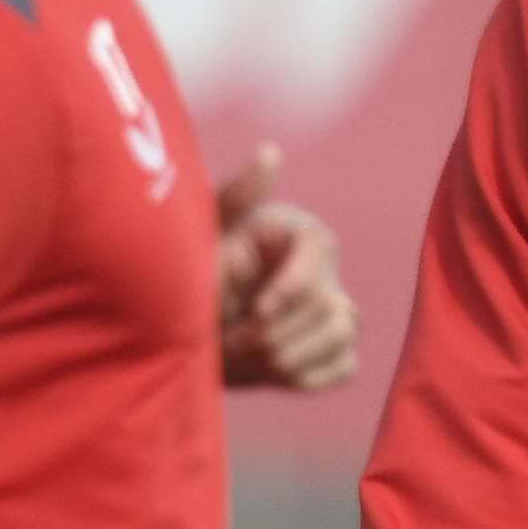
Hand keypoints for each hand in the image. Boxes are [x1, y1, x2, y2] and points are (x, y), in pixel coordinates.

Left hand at [215, 147, 359, 391]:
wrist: (184, 326)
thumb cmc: (193, 269)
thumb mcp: (204, 231)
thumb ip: (236, 195)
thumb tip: (271, 153)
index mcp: (300, 234)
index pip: (321, 252)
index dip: (293, 287)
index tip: (256, 310)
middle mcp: (327, 270)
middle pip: (333, 303)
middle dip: (279, 332)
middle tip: (231, 340)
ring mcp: (335, 311)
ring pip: (343, 335)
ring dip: (290, 356)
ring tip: (245, 356)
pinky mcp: (335, 351)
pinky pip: (343, 367)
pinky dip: (304, 376)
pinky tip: (266, 370)